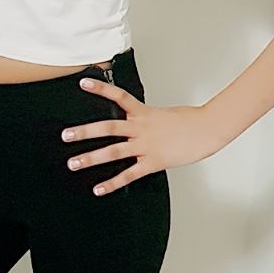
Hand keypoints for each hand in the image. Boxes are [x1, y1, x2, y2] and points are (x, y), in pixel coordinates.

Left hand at [62, 75, 219, 195]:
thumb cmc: (190, 121)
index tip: (83, 83)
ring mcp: (146, 146)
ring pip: (114, 152)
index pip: (119, 97)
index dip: (100, 89)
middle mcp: (141, 128)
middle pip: (108, 128)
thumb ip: (146, 118)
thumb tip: (136, 121)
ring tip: (73, 163)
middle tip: (65, 135)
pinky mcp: (153, 162)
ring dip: (91, 158)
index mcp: (143, 113)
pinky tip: (98, 189)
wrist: (208, 130)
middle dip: (84, 132)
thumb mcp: (164, 113)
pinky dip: (112, 183)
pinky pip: (129, 174)